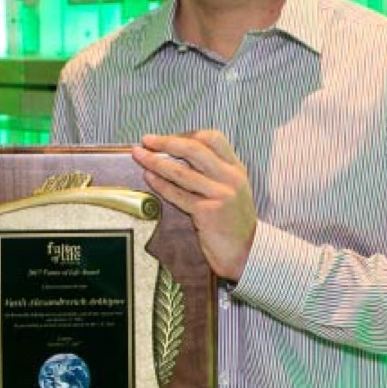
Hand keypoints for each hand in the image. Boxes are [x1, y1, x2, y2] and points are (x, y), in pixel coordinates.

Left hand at [133, 130, 255, 281]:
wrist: (247, 252)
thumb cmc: (233, 223)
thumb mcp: (232, 190)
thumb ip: (212, 172)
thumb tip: (177, 156)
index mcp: (236, 168)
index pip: (212, 138)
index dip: (186, 135)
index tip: (167, 138)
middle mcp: (230, 178)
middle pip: (194, 149)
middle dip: (167, 142)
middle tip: (147, 140)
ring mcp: (221, 194)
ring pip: (182, 172)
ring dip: (156, 162)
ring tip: (140, 156)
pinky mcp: (208, 213)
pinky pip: (178, 194)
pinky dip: (161, 184)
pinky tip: (149, 177)